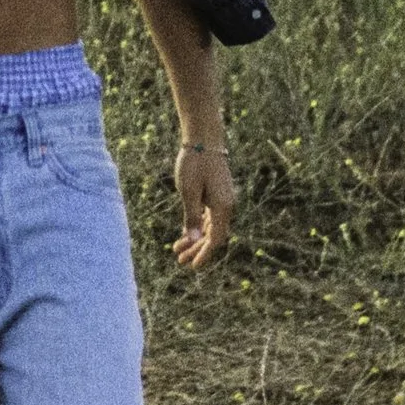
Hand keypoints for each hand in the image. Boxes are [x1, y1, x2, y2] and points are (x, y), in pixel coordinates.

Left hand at [174, 141, 233, 267]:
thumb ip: (192, 216)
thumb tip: (195, 239)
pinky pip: (209, 216)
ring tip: (178, 250)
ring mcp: (223, 199)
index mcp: (222, 207)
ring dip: (196, 239)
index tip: (192, 266)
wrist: (204, 138)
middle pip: (214, 236)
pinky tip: (186, 233)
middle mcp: (226, 205)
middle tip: (180, 261)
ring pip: (211, 227)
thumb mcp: (188, 191)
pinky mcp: (217, 193)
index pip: (216, 239)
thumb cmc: (194, 163)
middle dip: (197, 249)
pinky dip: (198, 226)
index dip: (204, 254)